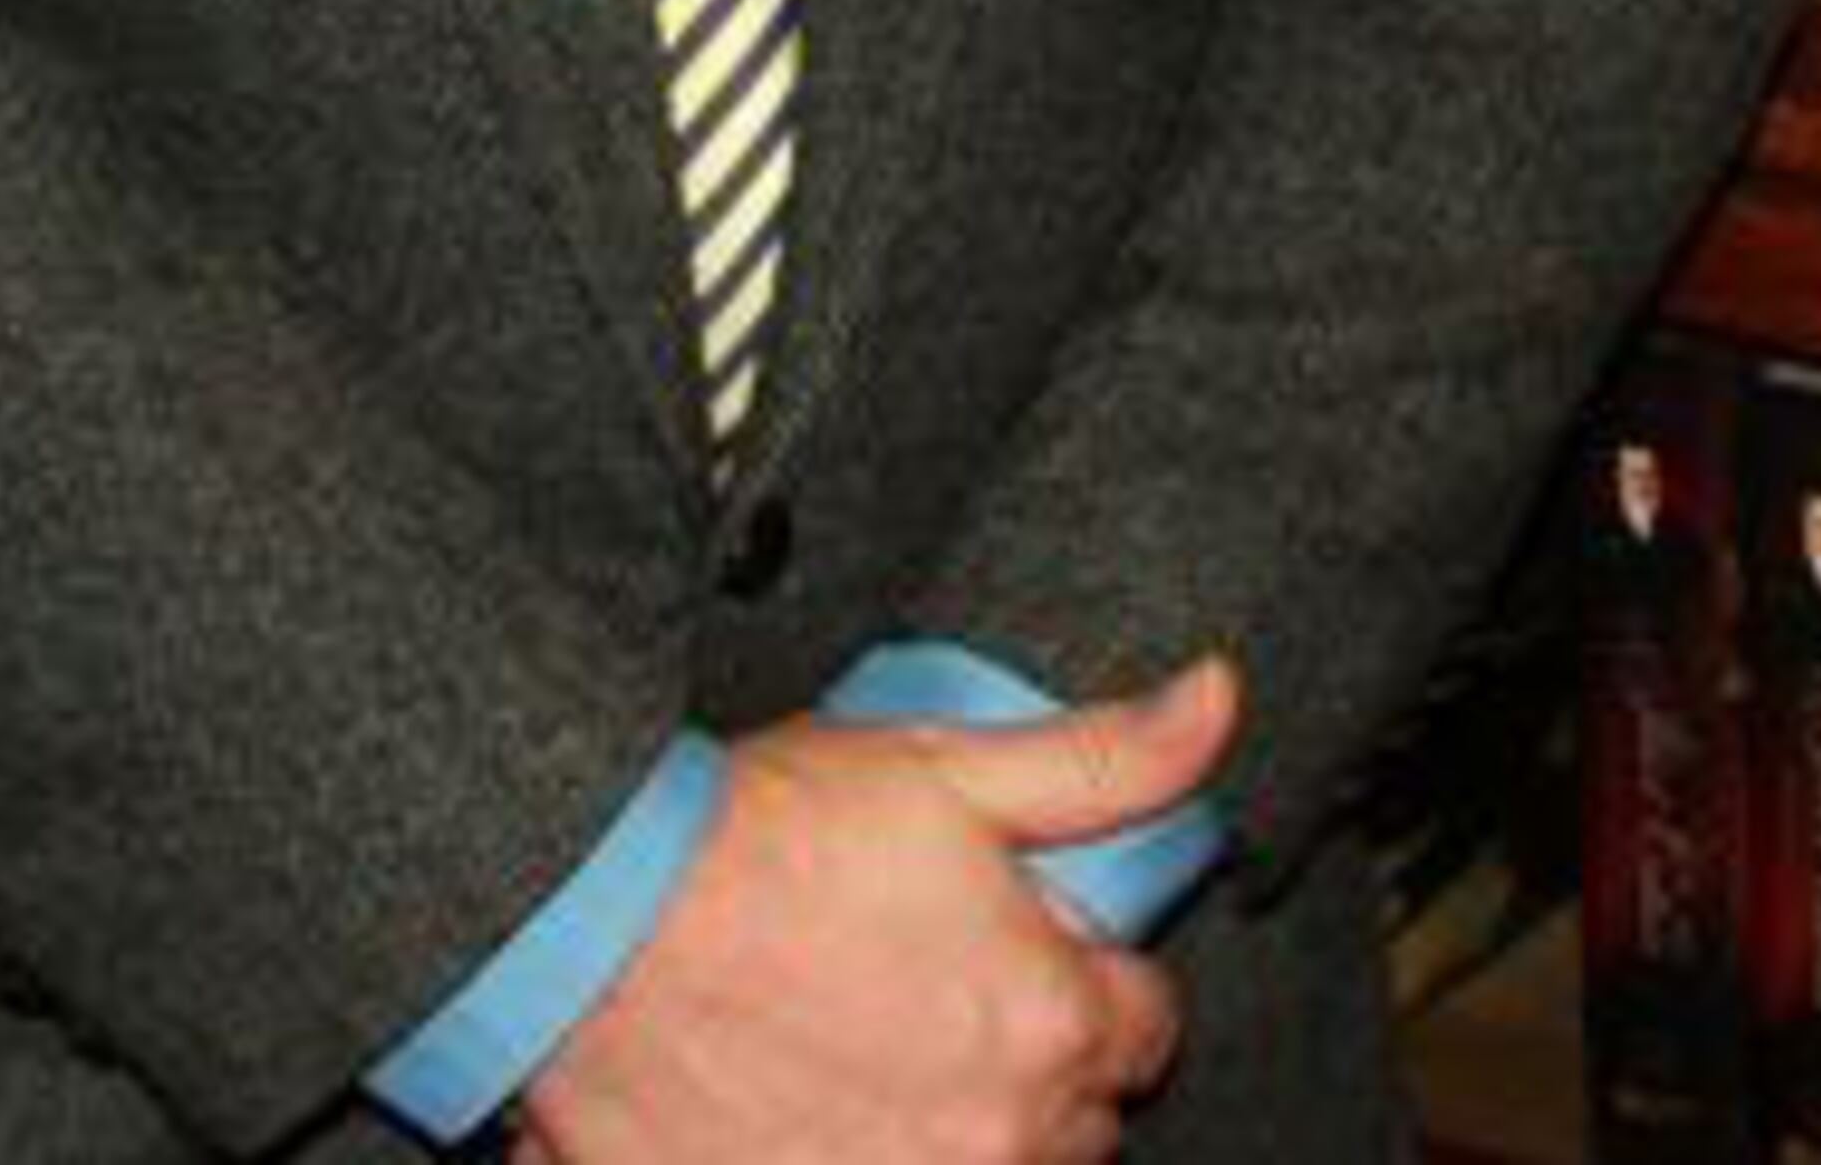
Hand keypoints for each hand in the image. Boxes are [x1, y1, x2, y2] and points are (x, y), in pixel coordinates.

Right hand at [514, 655, 1238, 1164]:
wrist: (602, 927)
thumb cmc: (767, 838)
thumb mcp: (947, 766)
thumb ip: (1104, 757)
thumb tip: (1218, 701)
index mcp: (1052, 1022)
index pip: (1143, 1022)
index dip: (1084, 964)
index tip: (1016, 929)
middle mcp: (1005, 1140)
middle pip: (1075, 1115)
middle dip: (1031, 1051)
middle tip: (932, 973)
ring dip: (962, 1120)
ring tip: (872, 1035)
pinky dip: (881, 1154)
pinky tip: (826, 1100)